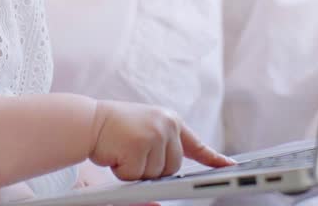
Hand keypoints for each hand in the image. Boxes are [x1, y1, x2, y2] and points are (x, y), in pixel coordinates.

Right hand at [89, 101, 234, 180]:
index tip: (230, 166)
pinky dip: (123, 171)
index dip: (214, 158)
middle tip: (132, 153)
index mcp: (170, 121)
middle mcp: (167, 125)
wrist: (87, 120)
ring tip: (123, 151)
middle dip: (152, 169)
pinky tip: (115, 154)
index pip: (197, 145)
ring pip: (155, 175)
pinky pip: (137, 175)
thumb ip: (160, 157)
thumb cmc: (114, 131)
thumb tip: (159, 204)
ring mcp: (155, 134)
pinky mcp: (140, 144)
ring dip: (136, 171)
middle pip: (173, 169)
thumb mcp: (142, 137)